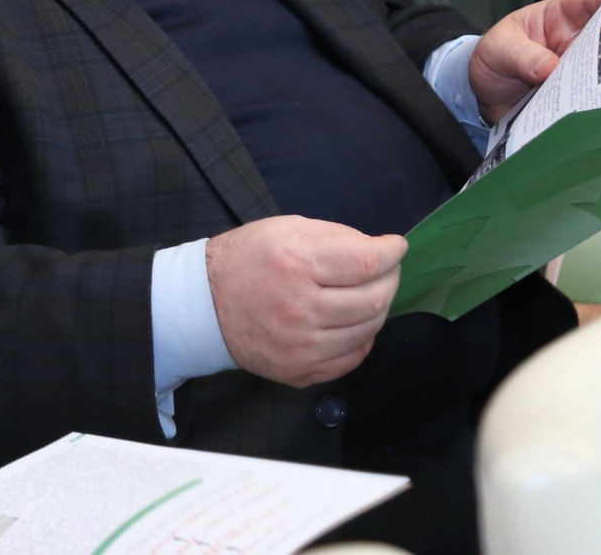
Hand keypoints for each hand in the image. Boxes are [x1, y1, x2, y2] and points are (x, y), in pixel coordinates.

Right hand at [206, 215, 405, 387]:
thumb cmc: (247, 259)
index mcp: (296, 265)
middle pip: (374, 299)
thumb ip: (335, 236)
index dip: (391, 253)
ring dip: (378, 309)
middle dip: (390, 279)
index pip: (367, 262)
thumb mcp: (285, 229)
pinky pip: (352, 359)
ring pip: (368, 331)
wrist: (204, 306)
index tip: (396, 247)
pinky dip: (363, 338)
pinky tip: (353, 322)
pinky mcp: (300, 372)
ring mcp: (302, 347)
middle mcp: (301, 309)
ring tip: (369, 294)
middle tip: (385, 270)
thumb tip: (377, 250)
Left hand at [469, 0, 600, 122]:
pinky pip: (592, 99)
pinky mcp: (575, 97)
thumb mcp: (498, 51)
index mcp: (557, 17)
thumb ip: (521, 56)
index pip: (587, 1)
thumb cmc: (493, 58)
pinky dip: (598, 104)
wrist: (482, 96)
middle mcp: (574, 42)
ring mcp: (577, 70)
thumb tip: (550, 67)